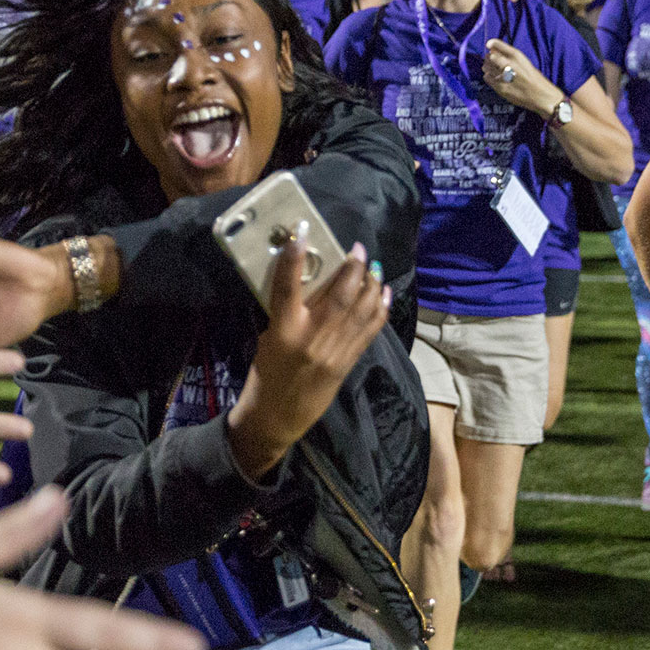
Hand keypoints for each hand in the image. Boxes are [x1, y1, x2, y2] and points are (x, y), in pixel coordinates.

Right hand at [227, 240, 390, 478]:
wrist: (277, 417)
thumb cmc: (266, 375)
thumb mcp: (268, 339)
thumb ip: (286, 313)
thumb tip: (307, 285)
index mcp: (283, 331)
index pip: (288, 287)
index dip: (295, 258)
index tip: (301, 232)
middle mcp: (312, 339)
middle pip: (339, 295)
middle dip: (352, 268)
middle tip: (357, 250)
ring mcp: (334, 351)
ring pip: (360, 310)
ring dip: (371, 284)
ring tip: (374, 266)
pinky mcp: (348, 363)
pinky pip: (370, 330)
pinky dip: (379, 308)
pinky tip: (383, 292)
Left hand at [480, 38, 564, 116]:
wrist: (540, 95)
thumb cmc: (532, 78)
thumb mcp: (523, 62)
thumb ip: (508, 55)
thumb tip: (492, 50)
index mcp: (516, 55)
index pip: (496, 44)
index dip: (491, 44)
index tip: (489, 46)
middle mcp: (509, 64)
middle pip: (489, 56)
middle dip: (489, 58)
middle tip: (494, 62)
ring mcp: (504, 76)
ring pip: (486, 67)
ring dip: (488, 68)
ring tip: (495, 71)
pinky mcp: (500, 87)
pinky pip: (487, 78)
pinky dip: (489, 77)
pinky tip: (496, 78)